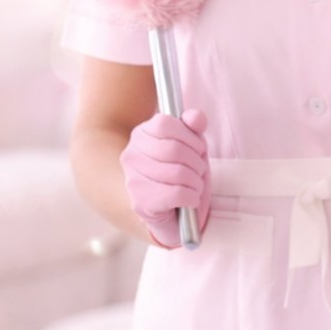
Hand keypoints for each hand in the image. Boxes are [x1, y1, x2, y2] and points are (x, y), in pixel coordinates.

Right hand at [120, 108, 210, 248]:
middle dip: (196, 162)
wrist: (165, 213)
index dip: (189, 136)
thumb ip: (193, 127)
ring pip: (178, 173)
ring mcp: (133, 179)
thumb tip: (196, 117)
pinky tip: (190, 200)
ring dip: (196, 182)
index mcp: (141, 134)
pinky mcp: (141, 203)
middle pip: (174, 149)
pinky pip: (177, 194)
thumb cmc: (178, 175)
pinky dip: (192, 198)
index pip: (165, 123)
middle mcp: (131, 155)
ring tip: (195, 186)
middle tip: (198, 171)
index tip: (197, 149)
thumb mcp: (191, 146)